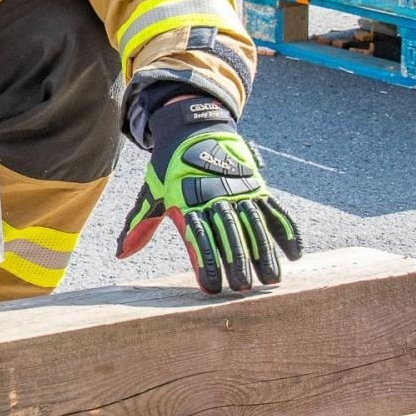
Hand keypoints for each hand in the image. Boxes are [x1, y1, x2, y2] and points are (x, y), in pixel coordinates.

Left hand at [117, 98, 302, 293]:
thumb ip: (140, 224)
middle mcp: (215, 197)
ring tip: (271, 280)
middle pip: (228, 234)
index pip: (197, 238)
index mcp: (187, 202)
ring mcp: (238, 190)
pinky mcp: (256, 185)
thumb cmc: (169, 167)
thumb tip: (121, 253)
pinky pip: (274, 210)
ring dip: (264, 253)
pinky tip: (294, 254)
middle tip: (243, 288)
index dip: (205, 263)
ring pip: (254, 224)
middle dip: (237, 262)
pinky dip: (286, 230)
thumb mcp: (153, 193)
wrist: (192, 127)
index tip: (210, 288)